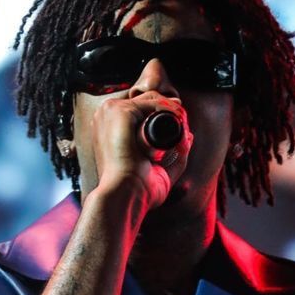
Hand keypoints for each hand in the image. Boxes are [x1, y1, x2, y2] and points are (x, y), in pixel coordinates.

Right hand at [90, 92, 192, 208]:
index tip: (181, 122)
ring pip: (150, 99)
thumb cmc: (137, 189)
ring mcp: (110, 112)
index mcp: (108, 129)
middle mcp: (106, 117)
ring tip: (184, 123)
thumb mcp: (159, 169)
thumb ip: (175, 153)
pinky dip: (169, 108)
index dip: (162, 113)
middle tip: (185, 121)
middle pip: (145, 101)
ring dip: (172, 108)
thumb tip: (188, 135)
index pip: (139, 109)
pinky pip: (151, 101)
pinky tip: (179, 118)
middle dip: (169, 108)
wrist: (125, 195)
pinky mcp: (119, 112)